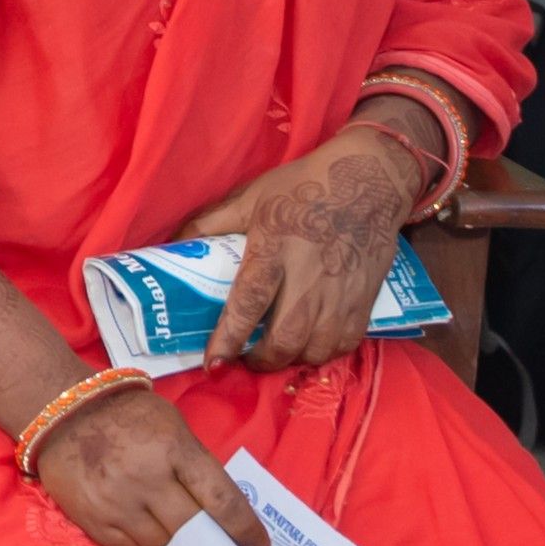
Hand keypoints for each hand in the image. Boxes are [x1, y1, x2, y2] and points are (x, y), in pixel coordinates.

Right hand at [32, 384, 271, 545]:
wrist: (63, 411)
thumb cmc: (127, 415)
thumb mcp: (173, 427)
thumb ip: (196, 466)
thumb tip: (221, 512)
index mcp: (174, 450)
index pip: (222, 501)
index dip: (246, 530)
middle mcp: (145, 480)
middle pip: (193, 531)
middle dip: (210, 543)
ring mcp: (116, 503)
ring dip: (175, 545)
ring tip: (175, 533)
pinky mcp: (92, 520)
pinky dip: (143, 544)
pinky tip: (145, 528)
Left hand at [181, 123, 428, 370]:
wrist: (370, 181)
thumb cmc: (304, 188)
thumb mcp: (251, 198)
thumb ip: (211, 223)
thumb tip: (175, 243)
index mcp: (274, 252)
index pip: (247, 304)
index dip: (228, 339)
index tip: (214, 365)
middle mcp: (309, 279)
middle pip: (285, 340)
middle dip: (262, 360)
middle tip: (247, 358)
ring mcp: (341, 294)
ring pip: (316, 349)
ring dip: (292, 359)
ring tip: (277, 351)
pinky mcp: (365, 300)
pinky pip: (345, 344)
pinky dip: (324, 352)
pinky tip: (310, 343)